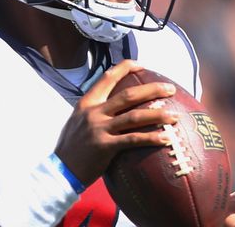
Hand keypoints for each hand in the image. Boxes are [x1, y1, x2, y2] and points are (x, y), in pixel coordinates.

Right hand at [54, 60, 177, 186]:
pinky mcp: (105, 147)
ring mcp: (100, 129)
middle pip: (128, 95)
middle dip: (152, 89)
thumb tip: (115, 104)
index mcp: (87, 103)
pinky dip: (151, 138)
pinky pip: (133, 140)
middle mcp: (94, 112)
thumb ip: (95, 110)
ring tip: (175, 115)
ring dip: (157, 115)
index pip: (107, 77)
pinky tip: (166, 139)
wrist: (60, 170)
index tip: (141, 65)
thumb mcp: (78, 120)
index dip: (125, 68)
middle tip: (170, 89)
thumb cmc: (72, 147)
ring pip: (134, 117)